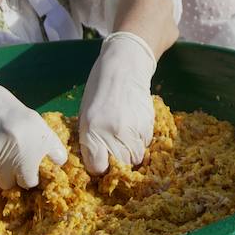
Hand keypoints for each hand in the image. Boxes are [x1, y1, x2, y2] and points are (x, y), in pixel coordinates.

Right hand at [0, 65, 67, 189]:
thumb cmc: (5, 110)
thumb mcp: (33, 121)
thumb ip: (48, 143)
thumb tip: (60, 162)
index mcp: (40, 140)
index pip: (43, 173)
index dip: (35, 172)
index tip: (31, 167)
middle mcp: (22, 152)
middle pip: (25, 182)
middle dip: (20, 176)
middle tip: (14, 162)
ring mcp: (1, 160)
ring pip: (5, 182)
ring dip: (3, 174)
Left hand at [78, 31, 156, 173]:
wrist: (125, 66)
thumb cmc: (100, 89)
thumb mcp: (86, 114)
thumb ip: (91, 140)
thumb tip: (99, 164)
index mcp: (91, 130)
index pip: (98, 168)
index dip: (99, 167)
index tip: (101, 161)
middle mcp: (112, 132)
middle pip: (120, 166)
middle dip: (117, 163)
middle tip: (115, 150)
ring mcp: (132, 129)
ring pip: (135, 157)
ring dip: (130, 152)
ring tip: (125, 136)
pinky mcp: (148, 124)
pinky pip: (145, 144)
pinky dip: (140, 140)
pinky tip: (134, 125)